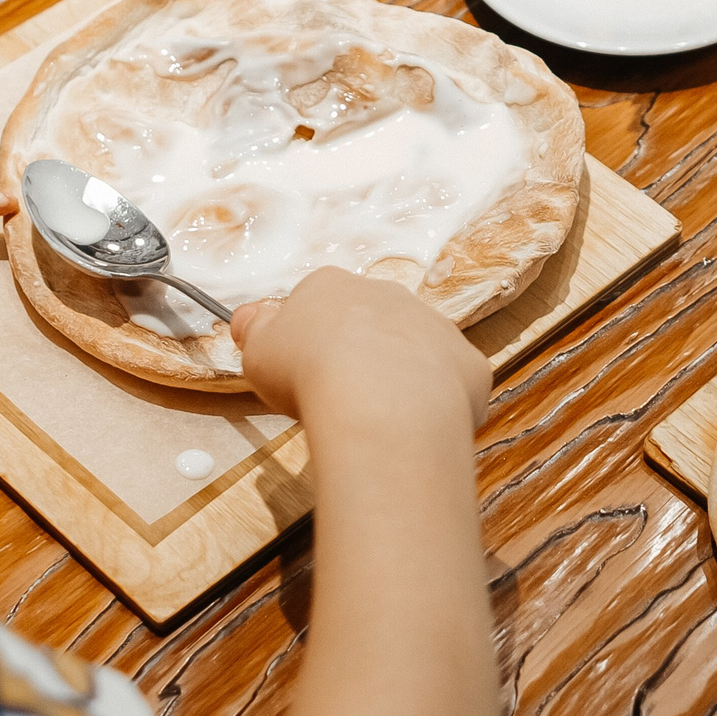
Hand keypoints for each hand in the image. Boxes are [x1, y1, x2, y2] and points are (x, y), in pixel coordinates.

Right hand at [231, 269, 489, 431]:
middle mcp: (388, 295)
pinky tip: (417, 428)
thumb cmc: (308, 372)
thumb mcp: (258, 351)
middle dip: (358, 356)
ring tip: (378, 419)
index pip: (317, 305)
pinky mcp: (467, 363)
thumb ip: (254, 329)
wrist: (378, 402)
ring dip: (400, 378)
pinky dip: (438, 404)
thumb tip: (248, 317)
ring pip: (414, 350)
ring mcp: (433, 325)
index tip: (301, 373)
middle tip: (340, 398)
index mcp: (332, 287)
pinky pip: (451, 382)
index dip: (307, 341)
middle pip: (370, 323)